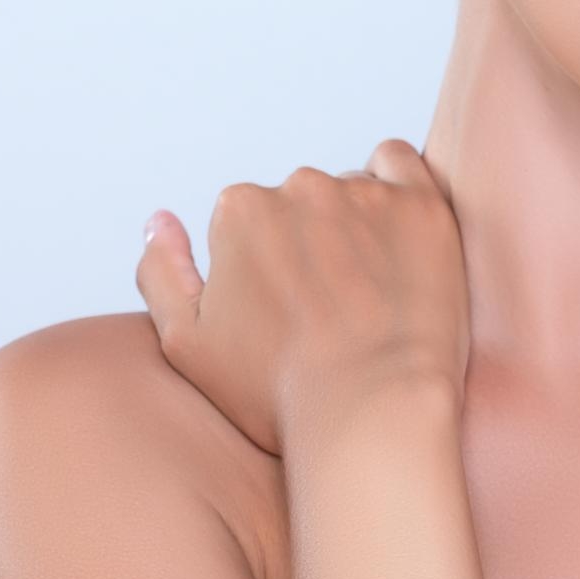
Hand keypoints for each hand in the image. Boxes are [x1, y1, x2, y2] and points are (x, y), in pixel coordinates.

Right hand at [134, 138, 471, 457]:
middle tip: (332, 308)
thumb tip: (159, 221)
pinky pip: (399, 163)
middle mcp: (298, 187)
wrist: (373, 415)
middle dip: (311, 243)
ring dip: (356, 224)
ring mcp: (364, 192)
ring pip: (350, 190)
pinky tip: (398, 231)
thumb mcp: (187, 345)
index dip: (265, 271)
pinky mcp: (421, 204)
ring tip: (373, 291)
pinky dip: (395, 186)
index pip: (248, 223)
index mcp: (239, 212)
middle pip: (300, 203)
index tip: (285, 313)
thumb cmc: (277, 393)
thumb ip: (161, 272)